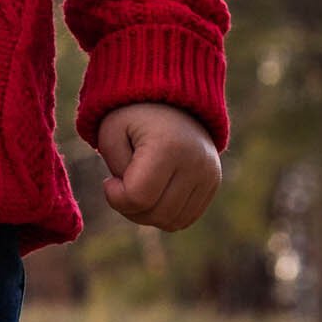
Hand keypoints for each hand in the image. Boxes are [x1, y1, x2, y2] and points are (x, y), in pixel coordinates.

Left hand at [96, 101, 220, 230]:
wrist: (169, 99)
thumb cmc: (132, 115)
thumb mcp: (110, 132)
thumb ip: (116, 168)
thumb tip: (133, 202)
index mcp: (168, 147)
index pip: (139, 197)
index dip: (116, 197)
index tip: (108, 181)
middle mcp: (196, 164)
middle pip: (157, 214)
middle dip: (129, 208)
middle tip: (119, 187)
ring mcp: (209, 176)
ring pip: (173, 222)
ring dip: (147, 215)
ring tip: (135, 189)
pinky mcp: (213, 184)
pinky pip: (185, 218)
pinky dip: (163, 214)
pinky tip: (151, 194)